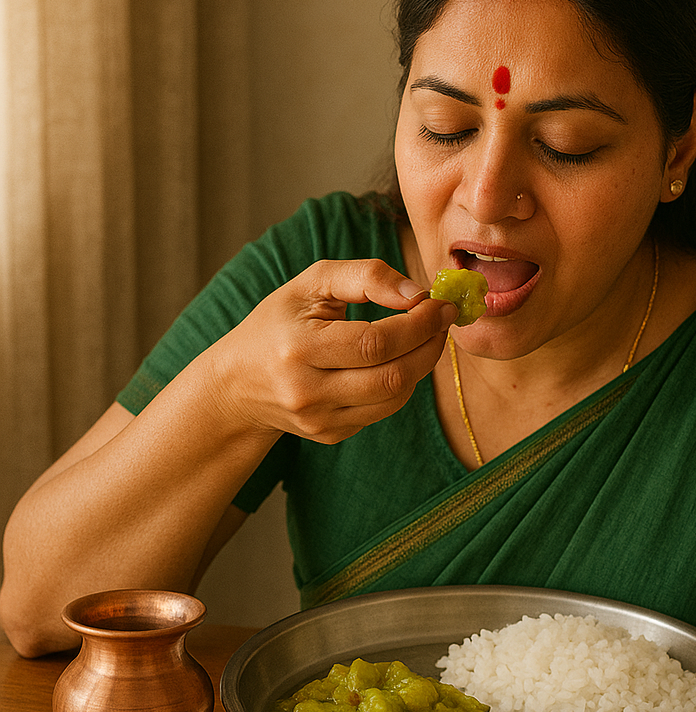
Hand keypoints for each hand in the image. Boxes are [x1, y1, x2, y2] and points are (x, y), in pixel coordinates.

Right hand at [208, 258, 457, 443]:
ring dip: (422, 364)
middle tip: (443, 319)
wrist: (237, 383)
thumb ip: (365, 276)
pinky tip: (400, 360)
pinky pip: (384, 410)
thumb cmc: (279, 324)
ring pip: (394, 397)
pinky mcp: (329, 434)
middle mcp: (306, 391)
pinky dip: (402, 383)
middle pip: (392, 375)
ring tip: (427, 336)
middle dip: (429, 344)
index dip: (418, 324)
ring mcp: (318, 419)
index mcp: (297, 348)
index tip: (440, 304)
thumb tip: (416, 294)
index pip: (376, 342)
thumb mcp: (311, 284)